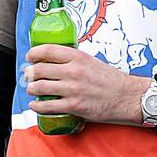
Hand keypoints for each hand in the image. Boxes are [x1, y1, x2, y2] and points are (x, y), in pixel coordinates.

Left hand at [24, 44, 146, 124]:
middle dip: (29, 74)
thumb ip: (74, 61)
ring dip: (31, 89)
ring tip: (32, 89)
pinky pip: (47, 106)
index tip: (30, 57)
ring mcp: (73, 89)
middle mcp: (74, 72)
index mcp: (79, 58)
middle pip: (39, 69)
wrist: (127, 97)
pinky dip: (37, 106)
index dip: (34, 53)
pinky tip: (35, 104)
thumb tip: (56, 62)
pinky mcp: (73, 106)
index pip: (48, 50)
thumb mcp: (93, 62)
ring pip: (40, 87)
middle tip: (28, 76)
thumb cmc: (112, 80)